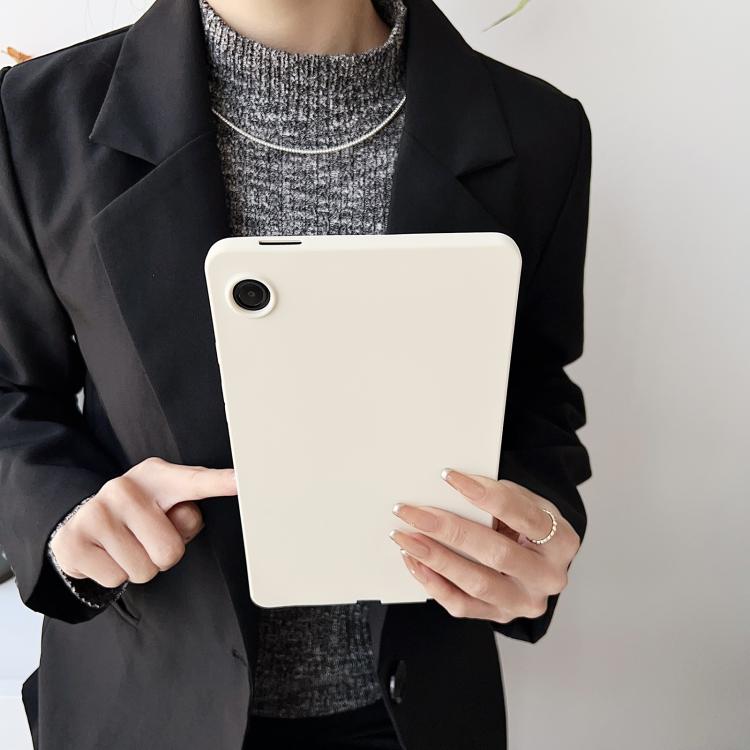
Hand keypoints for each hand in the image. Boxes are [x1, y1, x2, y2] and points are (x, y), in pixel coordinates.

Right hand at [50, 457, 235, 587]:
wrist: (83, 523)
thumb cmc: (139, 516)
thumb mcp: (166, 506)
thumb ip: (186, 512)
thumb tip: (188, 515)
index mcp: (158, 476)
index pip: (195, 482)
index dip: (221, 482)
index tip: (242, 480)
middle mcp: (124, 488)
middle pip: (170, 551)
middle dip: (162, 556)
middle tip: (146, 539)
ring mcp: (96, 513)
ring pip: (143, 570)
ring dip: (139, 567)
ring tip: (127, 546)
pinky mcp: (74, 541)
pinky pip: (115, 579)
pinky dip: (114, 575)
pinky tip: (106, 554)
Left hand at [389, 469, 579, 624]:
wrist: (538, 559)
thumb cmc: (526, 524)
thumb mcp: (526, 503)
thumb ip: (499, 495)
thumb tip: (454, 483)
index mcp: (562, 541)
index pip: (522, 515)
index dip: (485, 495)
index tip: (449, 477)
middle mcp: (548, 577)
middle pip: (496, 553)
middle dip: (449, 530)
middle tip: (412, 512)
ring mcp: (524, 602)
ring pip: (475, 583)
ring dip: (434, 558)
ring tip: (404, 536)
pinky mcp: (500, 617)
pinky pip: (461, 605)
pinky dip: (433, 582)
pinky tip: (413, 560)